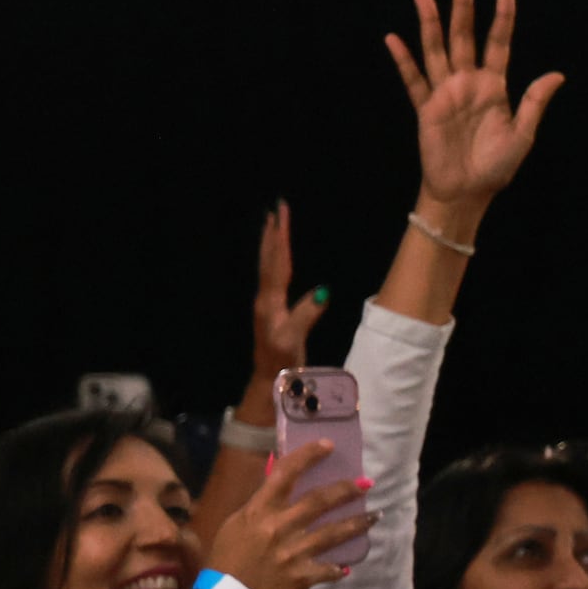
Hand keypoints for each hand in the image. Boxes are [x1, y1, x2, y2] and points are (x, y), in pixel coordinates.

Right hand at [196, 441, 371, 588]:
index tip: (328, 445)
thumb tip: (282, 487)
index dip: (308, 455)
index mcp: (258, 512)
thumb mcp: (234, 527)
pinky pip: (330, 568)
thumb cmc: (224, 564)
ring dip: (359, 522)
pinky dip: (339, 567)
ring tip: (375, 515)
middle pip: (320, 500)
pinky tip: (348, 565)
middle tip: (366, 483)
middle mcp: (279, 528)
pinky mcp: (302, 577)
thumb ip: (259, 507)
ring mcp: (293, 553)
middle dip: (347, 489)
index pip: (285, 474)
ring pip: (336, 532)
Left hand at [246, 202, 331, 391]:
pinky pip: (272, 275)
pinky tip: (278, 258)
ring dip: (271, 244)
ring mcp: (266, 303)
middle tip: (276, 209)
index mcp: (270, 302)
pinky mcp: (271, 309)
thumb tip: (322, 291)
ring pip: (268, 266)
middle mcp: (265, 298)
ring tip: (274, 225)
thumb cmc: (282, 361)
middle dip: (273, 234)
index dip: (281, 238)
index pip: (277, 262)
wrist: (268, 379)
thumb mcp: (294, 340)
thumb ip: (306, 315)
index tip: (282, 214)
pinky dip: (275, 259)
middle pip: (269, 259)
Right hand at [385, 0, 563, 216]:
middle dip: (462, 6)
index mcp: (495, 86)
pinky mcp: (426, 109)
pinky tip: (394, 39)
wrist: (467, 193)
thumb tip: (558, 74)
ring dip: (429, 22)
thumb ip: (534, 102)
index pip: (498, 42)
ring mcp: (445, 93)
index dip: (502, 17)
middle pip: (464, 36)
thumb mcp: (522, 134)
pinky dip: (403, 60)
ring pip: (436, 49)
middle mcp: (468, 82)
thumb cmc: (497, 166)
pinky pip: (414, 81)